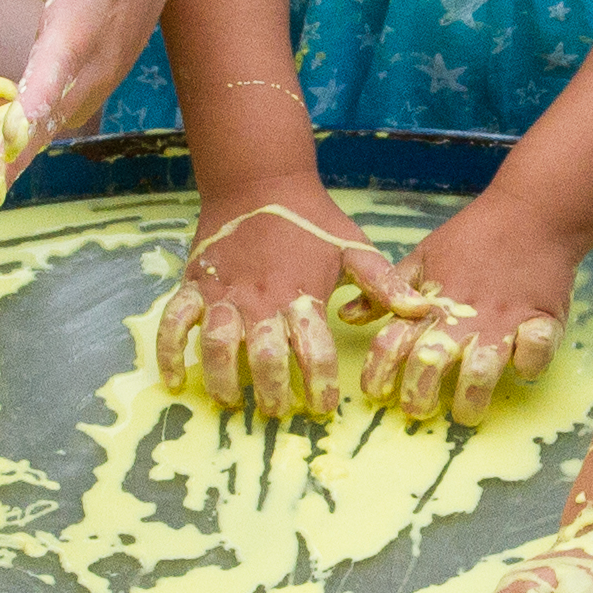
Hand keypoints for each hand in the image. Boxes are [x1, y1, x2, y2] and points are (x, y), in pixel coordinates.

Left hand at [9, 0, 176, 143]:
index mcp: (91, 25)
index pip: (64, 69)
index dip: (38, 105)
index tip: (10, 142)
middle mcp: (84, 69)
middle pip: (40, 125)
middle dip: (0, 168)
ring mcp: (69, 85)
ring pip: (19, 131)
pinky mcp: (51, 87)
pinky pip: (4, 109)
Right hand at [149, 181, 379, 419]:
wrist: (260, 181)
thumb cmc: (311, 220)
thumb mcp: (353, 247)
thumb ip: (384, 283)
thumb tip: (423, 312)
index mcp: (301, 294)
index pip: (312, 351)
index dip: (319, 384)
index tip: (322, 407)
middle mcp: (260, 298)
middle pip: (263, 356)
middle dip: (271, 391)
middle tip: (278, 411)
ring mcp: (223, 292)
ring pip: (216, 344)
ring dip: (223, 379)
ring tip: (232, 401)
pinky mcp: (194, 284)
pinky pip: (173, 322)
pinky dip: (169, 352)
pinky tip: (174, 380)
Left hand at [346, 200, 574, 427]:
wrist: (530, 212)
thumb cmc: (473, 238)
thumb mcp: (422, 257)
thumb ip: (386, 292)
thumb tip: (348, 316)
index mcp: (429, 304)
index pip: (392, 343)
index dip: (379, 373)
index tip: (376, 394)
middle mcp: (462, 316)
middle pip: (430, 363)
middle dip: (419, 394)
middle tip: (419, 412)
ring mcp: (502, 320)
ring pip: (481, 368)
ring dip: (471, 396)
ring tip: (466, 413)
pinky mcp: (542, 319)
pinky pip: (535, 351)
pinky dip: (529, 362)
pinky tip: (521, 367)